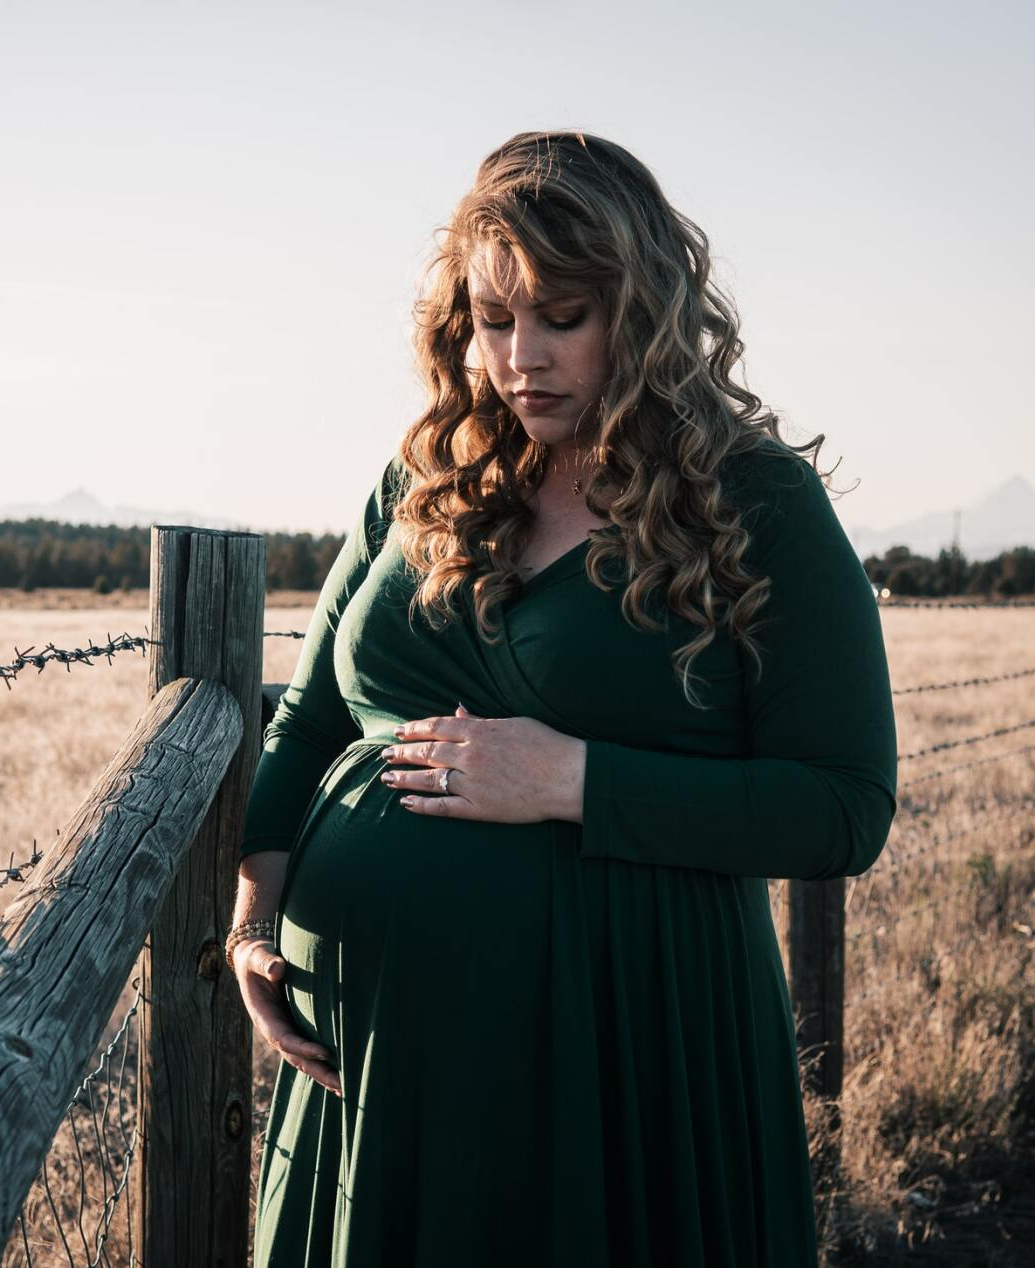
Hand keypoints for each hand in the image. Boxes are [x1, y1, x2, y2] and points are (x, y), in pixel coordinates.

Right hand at [233, 936, 341, 1096]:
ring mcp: (287, 1031)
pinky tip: (342, 1076)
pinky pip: (310, 1051)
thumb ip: (266, 962)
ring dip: (324, 1075)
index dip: (303, 1047)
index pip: (284, 1038)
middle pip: (297, 1058)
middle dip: (319, 1072)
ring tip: (347, 1090)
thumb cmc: (258, 958)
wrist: (256, 960)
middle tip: (343, 1085)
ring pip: (305, 1060)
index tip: (325, 1052)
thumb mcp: (259, 957)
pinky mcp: (297, 1028)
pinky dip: (324, 1064)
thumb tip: (277, 970)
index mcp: (264, 1016)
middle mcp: (275, 1030)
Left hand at [379, 703, 585, 822]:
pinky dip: (423, 806)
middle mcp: (471, 756)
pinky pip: (444, 807)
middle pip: (427, 753)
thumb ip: (481, 721)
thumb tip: (457, 713)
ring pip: (430, 780)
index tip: (398, 730)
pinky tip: (407, 804)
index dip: (414, 729)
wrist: (568, 777)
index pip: (436, 728)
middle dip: (403, 753)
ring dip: (405, 778)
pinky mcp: (480, 808)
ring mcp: (473, 783)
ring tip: (387, 778)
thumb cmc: (547, 746)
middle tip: (385, 754)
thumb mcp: (514, 723)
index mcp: (480, 732)